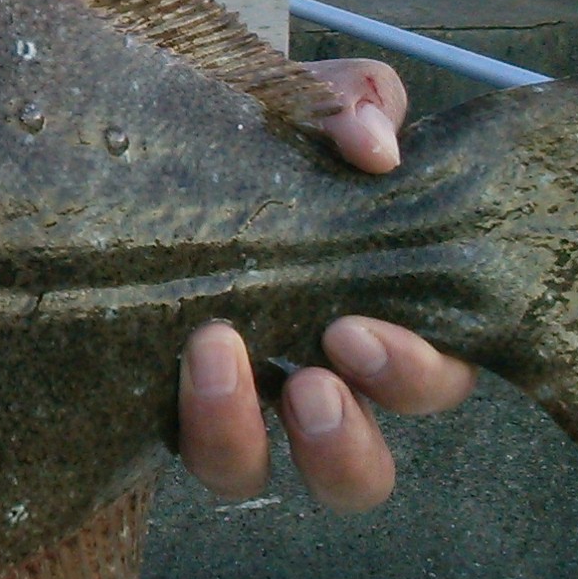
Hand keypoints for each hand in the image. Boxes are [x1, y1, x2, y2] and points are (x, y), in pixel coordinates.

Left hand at [175, 56, 476, 510]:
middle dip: (343, 437)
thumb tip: (377, 147)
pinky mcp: (152, 401)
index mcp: (375, 318)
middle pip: (357, 469)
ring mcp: (227, 403)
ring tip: (218, 350)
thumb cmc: (257, 131)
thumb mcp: (312, 100)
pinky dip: (177, 411)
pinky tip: (167, 350)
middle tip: (310, 377)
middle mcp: (308, 381)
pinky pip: (167, 440)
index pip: (432, 378)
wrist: (145, 124)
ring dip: (241, 437)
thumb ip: (357, 104)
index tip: (355, 330)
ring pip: (250, 478)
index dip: (413, 373)